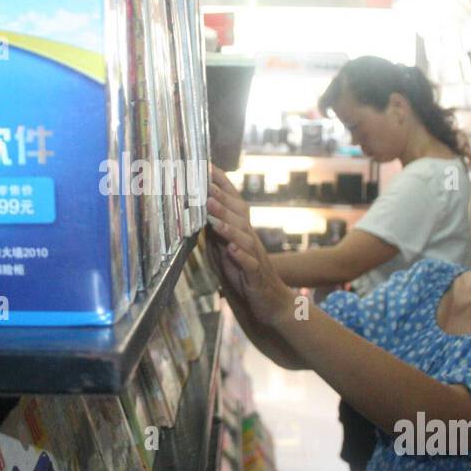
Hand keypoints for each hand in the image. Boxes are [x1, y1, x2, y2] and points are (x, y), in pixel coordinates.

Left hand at [206, 165, 295, 327]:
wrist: (271, 305)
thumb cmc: (245, 277)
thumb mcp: (225, 251)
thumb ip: (215, 233)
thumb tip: (198, 212)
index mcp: (242, 231)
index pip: (233, 202)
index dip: (222, 184)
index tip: (206, 165)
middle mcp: (249, 239)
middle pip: (237, 214)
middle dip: (220, 197)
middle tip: (203, 183)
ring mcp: (254, 256)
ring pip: (242, 235)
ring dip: (226, 223)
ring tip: (211, 211)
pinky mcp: (256, 276)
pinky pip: (249, 264)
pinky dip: (240, 255)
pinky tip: (230, 248)